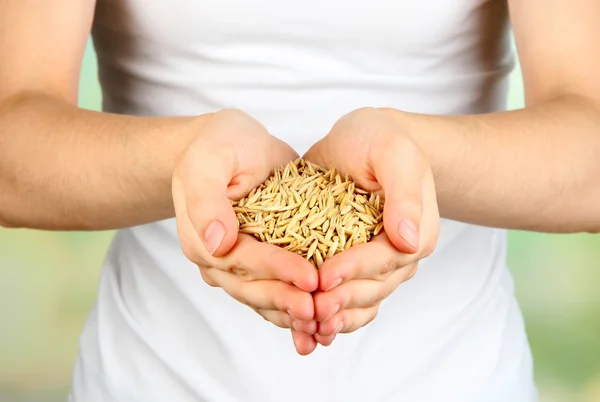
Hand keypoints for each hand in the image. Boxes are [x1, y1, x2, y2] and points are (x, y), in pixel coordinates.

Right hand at [172, 109, 318, 354]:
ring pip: (264, 297)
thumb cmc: (218, 144)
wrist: (231, 143)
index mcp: (201, 237)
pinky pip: (274, 291)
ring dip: (292, 312)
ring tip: (325, 322)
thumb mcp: (208, 160)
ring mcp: (237, 265)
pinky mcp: (259, 262)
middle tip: (322, 309)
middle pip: (252, 287)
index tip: (311, 278)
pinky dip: (294, 307)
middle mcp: (217, 258)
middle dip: (288, 300)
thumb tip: (216, 243)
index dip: (277, 270)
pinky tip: (318, 322)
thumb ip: (206, 199)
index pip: (241, 260)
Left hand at [304, 107, 439, 345]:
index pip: (386, 258)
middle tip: (310, 310)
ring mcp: (376, 263)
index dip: (355, 270)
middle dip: (341, 301)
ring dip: (336, 318)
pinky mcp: (352, 264)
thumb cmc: (379, 138)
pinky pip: (347, 298)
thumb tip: (409, 239)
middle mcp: (399, 252)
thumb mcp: (393, 151)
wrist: (362, 140)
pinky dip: (330, 316)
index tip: (324, 277)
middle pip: (373, 288)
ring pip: (361, 301)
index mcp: (415, 229)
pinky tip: (308, 331)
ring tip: (308, 328)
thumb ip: (405, 191)